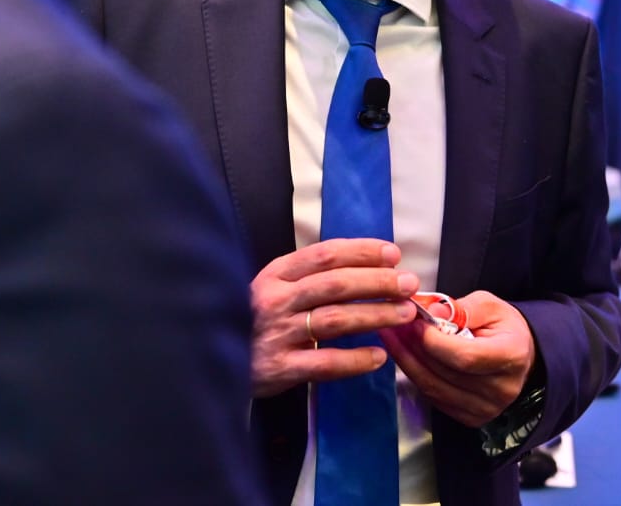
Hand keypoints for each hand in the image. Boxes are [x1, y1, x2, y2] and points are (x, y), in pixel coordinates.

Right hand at [249, 238, 418, 397]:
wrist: (212, 360)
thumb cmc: (252, 321)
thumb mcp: (271, 289)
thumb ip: (307, 278)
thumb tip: (364, 267)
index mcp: (275, 274)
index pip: (324, 255)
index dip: (361, 251)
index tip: (392, 254)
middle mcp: (276, 300)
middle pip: (336, 284)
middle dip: (378, 281)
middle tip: (408, 283)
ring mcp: (278, 334)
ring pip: (335, 320)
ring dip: (374, 314)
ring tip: (404, 314)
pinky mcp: (279, 368)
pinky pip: (324, 363)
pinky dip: (354, 360)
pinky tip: (379, 357)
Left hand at [381, 290, 535, 426]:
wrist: (520, 355)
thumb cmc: (504, 327)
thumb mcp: (490, 305)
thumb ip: (462, 308)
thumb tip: (431, 312)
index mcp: (511, 355)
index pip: (465, 357)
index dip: (434, 342)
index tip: (416, 323)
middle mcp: (501, 388)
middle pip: (445, 373)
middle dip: (413, 348)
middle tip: (394, 325)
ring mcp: (486, 408)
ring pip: (434, 388)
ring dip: (407, 362)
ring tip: (393, 338)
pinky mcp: (472, 417)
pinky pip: (434, 398)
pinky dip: (416, 376)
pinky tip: (406, 356)